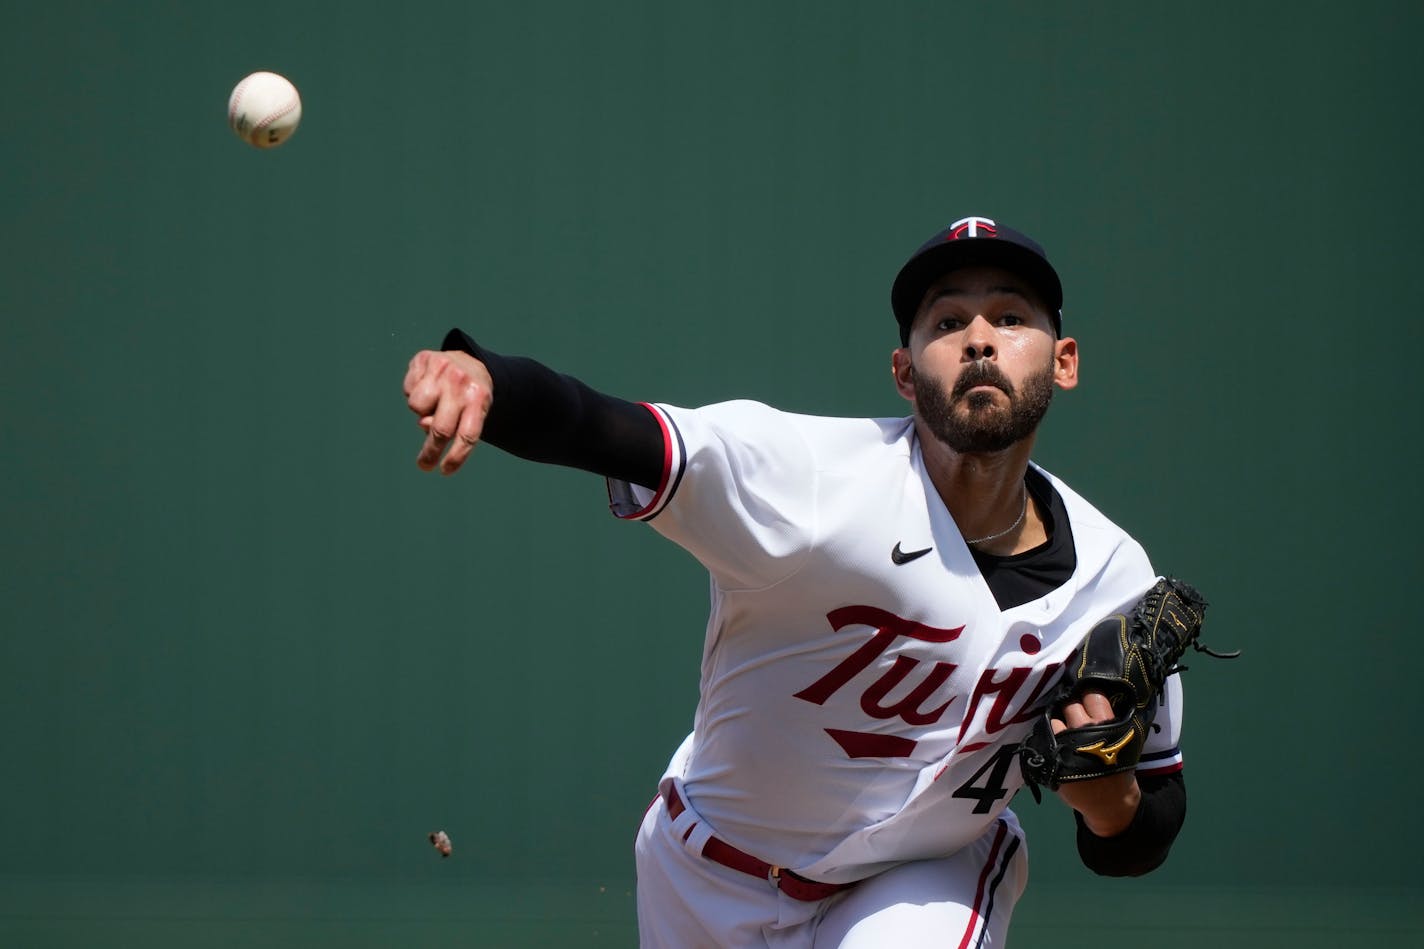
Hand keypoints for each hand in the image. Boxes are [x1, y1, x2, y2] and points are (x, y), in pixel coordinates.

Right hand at [402, 349, 494, 474]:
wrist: (468, 360)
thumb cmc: (469, 395)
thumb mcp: (471, 411)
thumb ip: (454, 425)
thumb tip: (424, 424)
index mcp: (479, 398)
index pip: (468, 434)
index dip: (456, 456)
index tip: (445, 471)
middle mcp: (461, 383)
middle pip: (441, 428)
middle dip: (430, 452)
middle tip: (424, 465)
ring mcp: (442, 369)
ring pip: (417, 408)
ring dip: (421, 412)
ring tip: (433, 402)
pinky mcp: (424, 359)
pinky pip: (408, 389)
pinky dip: (413, 392)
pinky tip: (426, 385)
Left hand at [1050, 690, 1141, 836]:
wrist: (1110, 801)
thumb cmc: (1119, 767)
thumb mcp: (1125, 739)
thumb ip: (1112, 717)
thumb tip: (1096, 694)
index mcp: (1108, 724)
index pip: (1092, 694)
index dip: (1088, 695)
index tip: (1086, 698)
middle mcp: (1086, 730)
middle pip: (1070, 704)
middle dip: (1072, 707)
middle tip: (1075, 714)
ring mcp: (1068, 743)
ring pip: (1055, 719)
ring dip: (1059, 722)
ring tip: (1065, 729)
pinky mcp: (1054, 756)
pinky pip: (1046, 737)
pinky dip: (1051, 737)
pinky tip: (1056, 742)